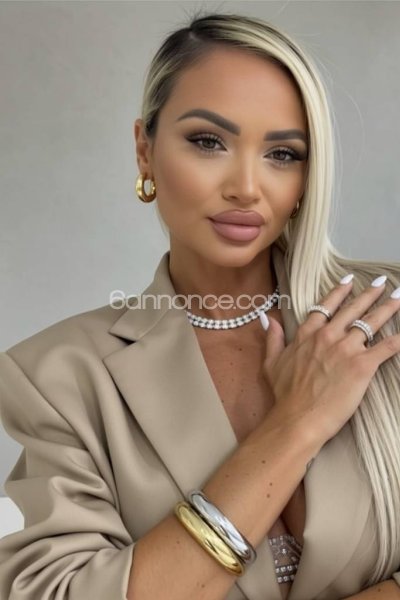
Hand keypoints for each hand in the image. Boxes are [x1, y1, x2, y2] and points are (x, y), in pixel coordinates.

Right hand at [261, 276, 399, 444]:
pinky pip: (386, 347)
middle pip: (352, 309)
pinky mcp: (362, 366)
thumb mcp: (272, 363)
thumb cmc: (285, 394)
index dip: (339, 292)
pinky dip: (398, 339)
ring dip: (388, 309)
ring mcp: (346, 349)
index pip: (326, 307)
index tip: (350, 281)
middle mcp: (328, 336)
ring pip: (371, 323)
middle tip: (383, 283)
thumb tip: (268, 319)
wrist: (298, 417)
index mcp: (308, 335)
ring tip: (399, 297)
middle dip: (370, 294)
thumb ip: (273, 338)